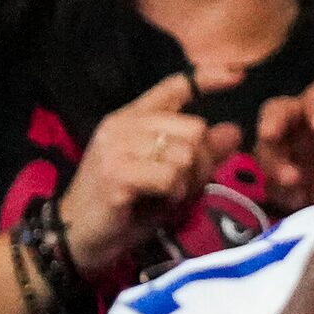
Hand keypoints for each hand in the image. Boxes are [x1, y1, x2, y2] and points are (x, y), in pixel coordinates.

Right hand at [60, 66, 246, 275]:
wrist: (76, 238)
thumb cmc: (124, 207)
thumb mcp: (169, 178)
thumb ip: (200, 153)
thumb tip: (234, 131)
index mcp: (132, 118)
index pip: (174, 85)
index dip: (207, 77)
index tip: (237, 75)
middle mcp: (123, 124)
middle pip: (194, 128)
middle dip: (203, 161)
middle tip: (186, 185)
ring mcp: (117, 147)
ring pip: (186, 153)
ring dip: (188, 182)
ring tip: (170, 195)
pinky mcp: (117, 173)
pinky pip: (170, 176)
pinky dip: (174, 194)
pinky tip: (158, 202)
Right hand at [255, 75, 313, 209]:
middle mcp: (307, 121)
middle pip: (280, 110)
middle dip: (274, 121)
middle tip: (270, 134)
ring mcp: (290, 149)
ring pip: (267, 147)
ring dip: (274, 161)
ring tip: (292, 180)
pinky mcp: (282, 178)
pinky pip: (269, 181)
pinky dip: (278, 190)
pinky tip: (296, 200)